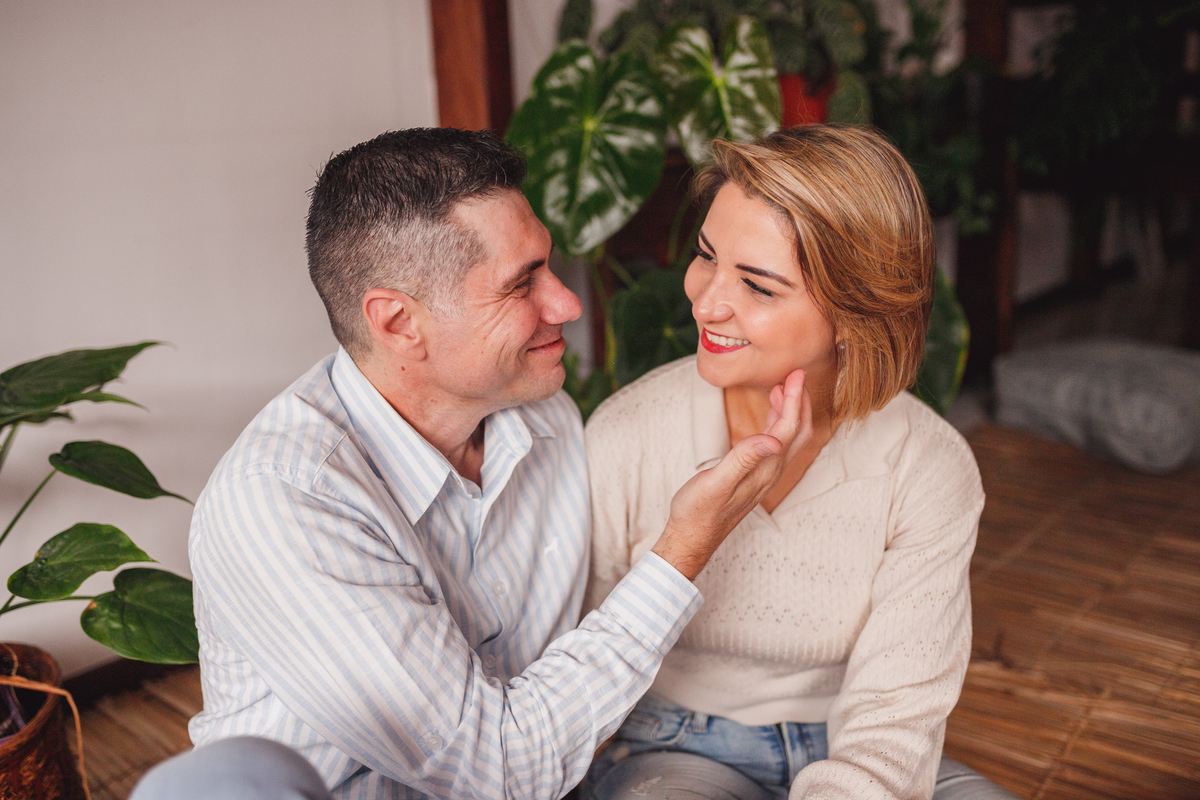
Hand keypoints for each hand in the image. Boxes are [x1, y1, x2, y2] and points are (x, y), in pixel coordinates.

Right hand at [652, 369, 812, 580]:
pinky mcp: (754, 476)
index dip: (794, 400)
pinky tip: (766, 416)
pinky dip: (776, 424)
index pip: (787, 428)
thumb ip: (743, 459)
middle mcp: (769, 472)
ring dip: (789, 411)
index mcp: (764, 469)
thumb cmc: (698, 511)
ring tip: (783, 388)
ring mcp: (763, 475)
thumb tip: (773, 440)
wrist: (692, 538)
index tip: (796, 375)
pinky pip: (774, 445)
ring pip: (787, 438)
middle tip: (795, 375)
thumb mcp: (716, 482)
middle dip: (799, 402)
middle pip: (796, 432)